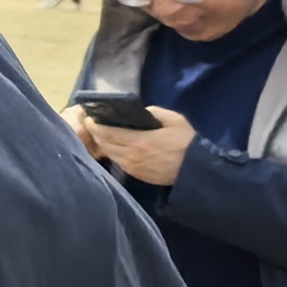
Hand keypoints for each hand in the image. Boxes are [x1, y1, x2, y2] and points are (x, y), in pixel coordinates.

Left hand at [77, 103, 196, 188]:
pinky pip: (118, 162)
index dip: (95, 124)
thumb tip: (137, 112)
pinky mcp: (136, 175)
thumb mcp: (173, 120)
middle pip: (103, 144)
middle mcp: (130, 156)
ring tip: (100, 134)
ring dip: (102, 144)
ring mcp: (132, 167)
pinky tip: (113, 146)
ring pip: (109, 154)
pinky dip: (112, 153)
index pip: (107, 132)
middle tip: (92, 124)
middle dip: (95, 133)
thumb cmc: (186, 141)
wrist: (196, 168)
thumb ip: (153, 113)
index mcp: (138, 141)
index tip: (89, 117)